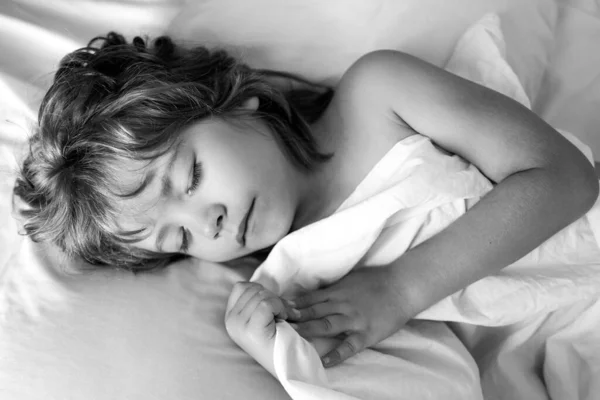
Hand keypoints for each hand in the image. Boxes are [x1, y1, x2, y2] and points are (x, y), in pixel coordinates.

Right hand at [225, 282, 298, 374]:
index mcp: (230, 318)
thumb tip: (264, 283)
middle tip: (284, 313)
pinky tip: (285, 320)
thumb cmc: (281, 338)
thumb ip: (258, 300)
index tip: (273, 307)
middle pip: (253, 289)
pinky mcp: (251, 329)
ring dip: (279, 303)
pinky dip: (280, 308)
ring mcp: (239, 326)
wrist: (290, 364)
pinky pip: (267, 303)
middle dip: (273, 297)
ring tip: (284, 317)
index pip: (241, 286)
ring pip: (262, 295)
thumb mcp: (263, 316)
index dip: (262, 291)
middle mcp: (230, 322)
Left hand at [287, 266, 410, 367]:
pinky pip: (349, 346)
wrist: (402, 286)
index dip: (291, 304)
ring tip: (292, 336)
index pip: (309, 298)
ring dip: (309, 330)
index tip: (274, 309)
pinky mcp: (366, 333)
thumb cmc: (376, 281)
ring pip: (327, 325)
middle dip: (294, 317)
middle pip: (313, 311)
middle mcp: (342, 304)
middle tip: (275, 322)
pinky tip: (324, 361)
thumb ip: (331, 288)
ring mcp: (354, 319)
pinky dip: (337, 354)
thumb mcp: (349, 279)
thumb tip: (310, 293)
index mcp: (337, 291)